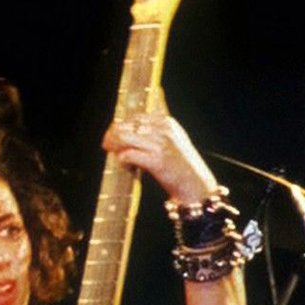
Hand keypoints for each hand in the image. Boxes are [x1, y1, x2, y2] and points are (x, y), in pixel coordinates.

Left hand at [102, 112, 217, 205]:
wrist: (197, 186)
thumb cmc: (184, 167)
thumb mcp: (174, 141)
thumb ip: (156, 132)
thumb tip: (129, 132)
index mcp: (168, 122)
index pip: (136, 117)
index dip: (121, 125)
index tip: (113, 134)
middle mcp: (164, 130)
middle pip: (127, 126)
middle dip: (113, 135)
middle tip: (107, 145)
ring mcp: (160, 145)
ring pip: (124, 138)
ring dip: (115, 146)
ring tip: (112, 153)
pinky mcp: (156, 161)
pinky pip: (129, 155)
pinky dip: (122, 160)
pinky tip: (123, 164)